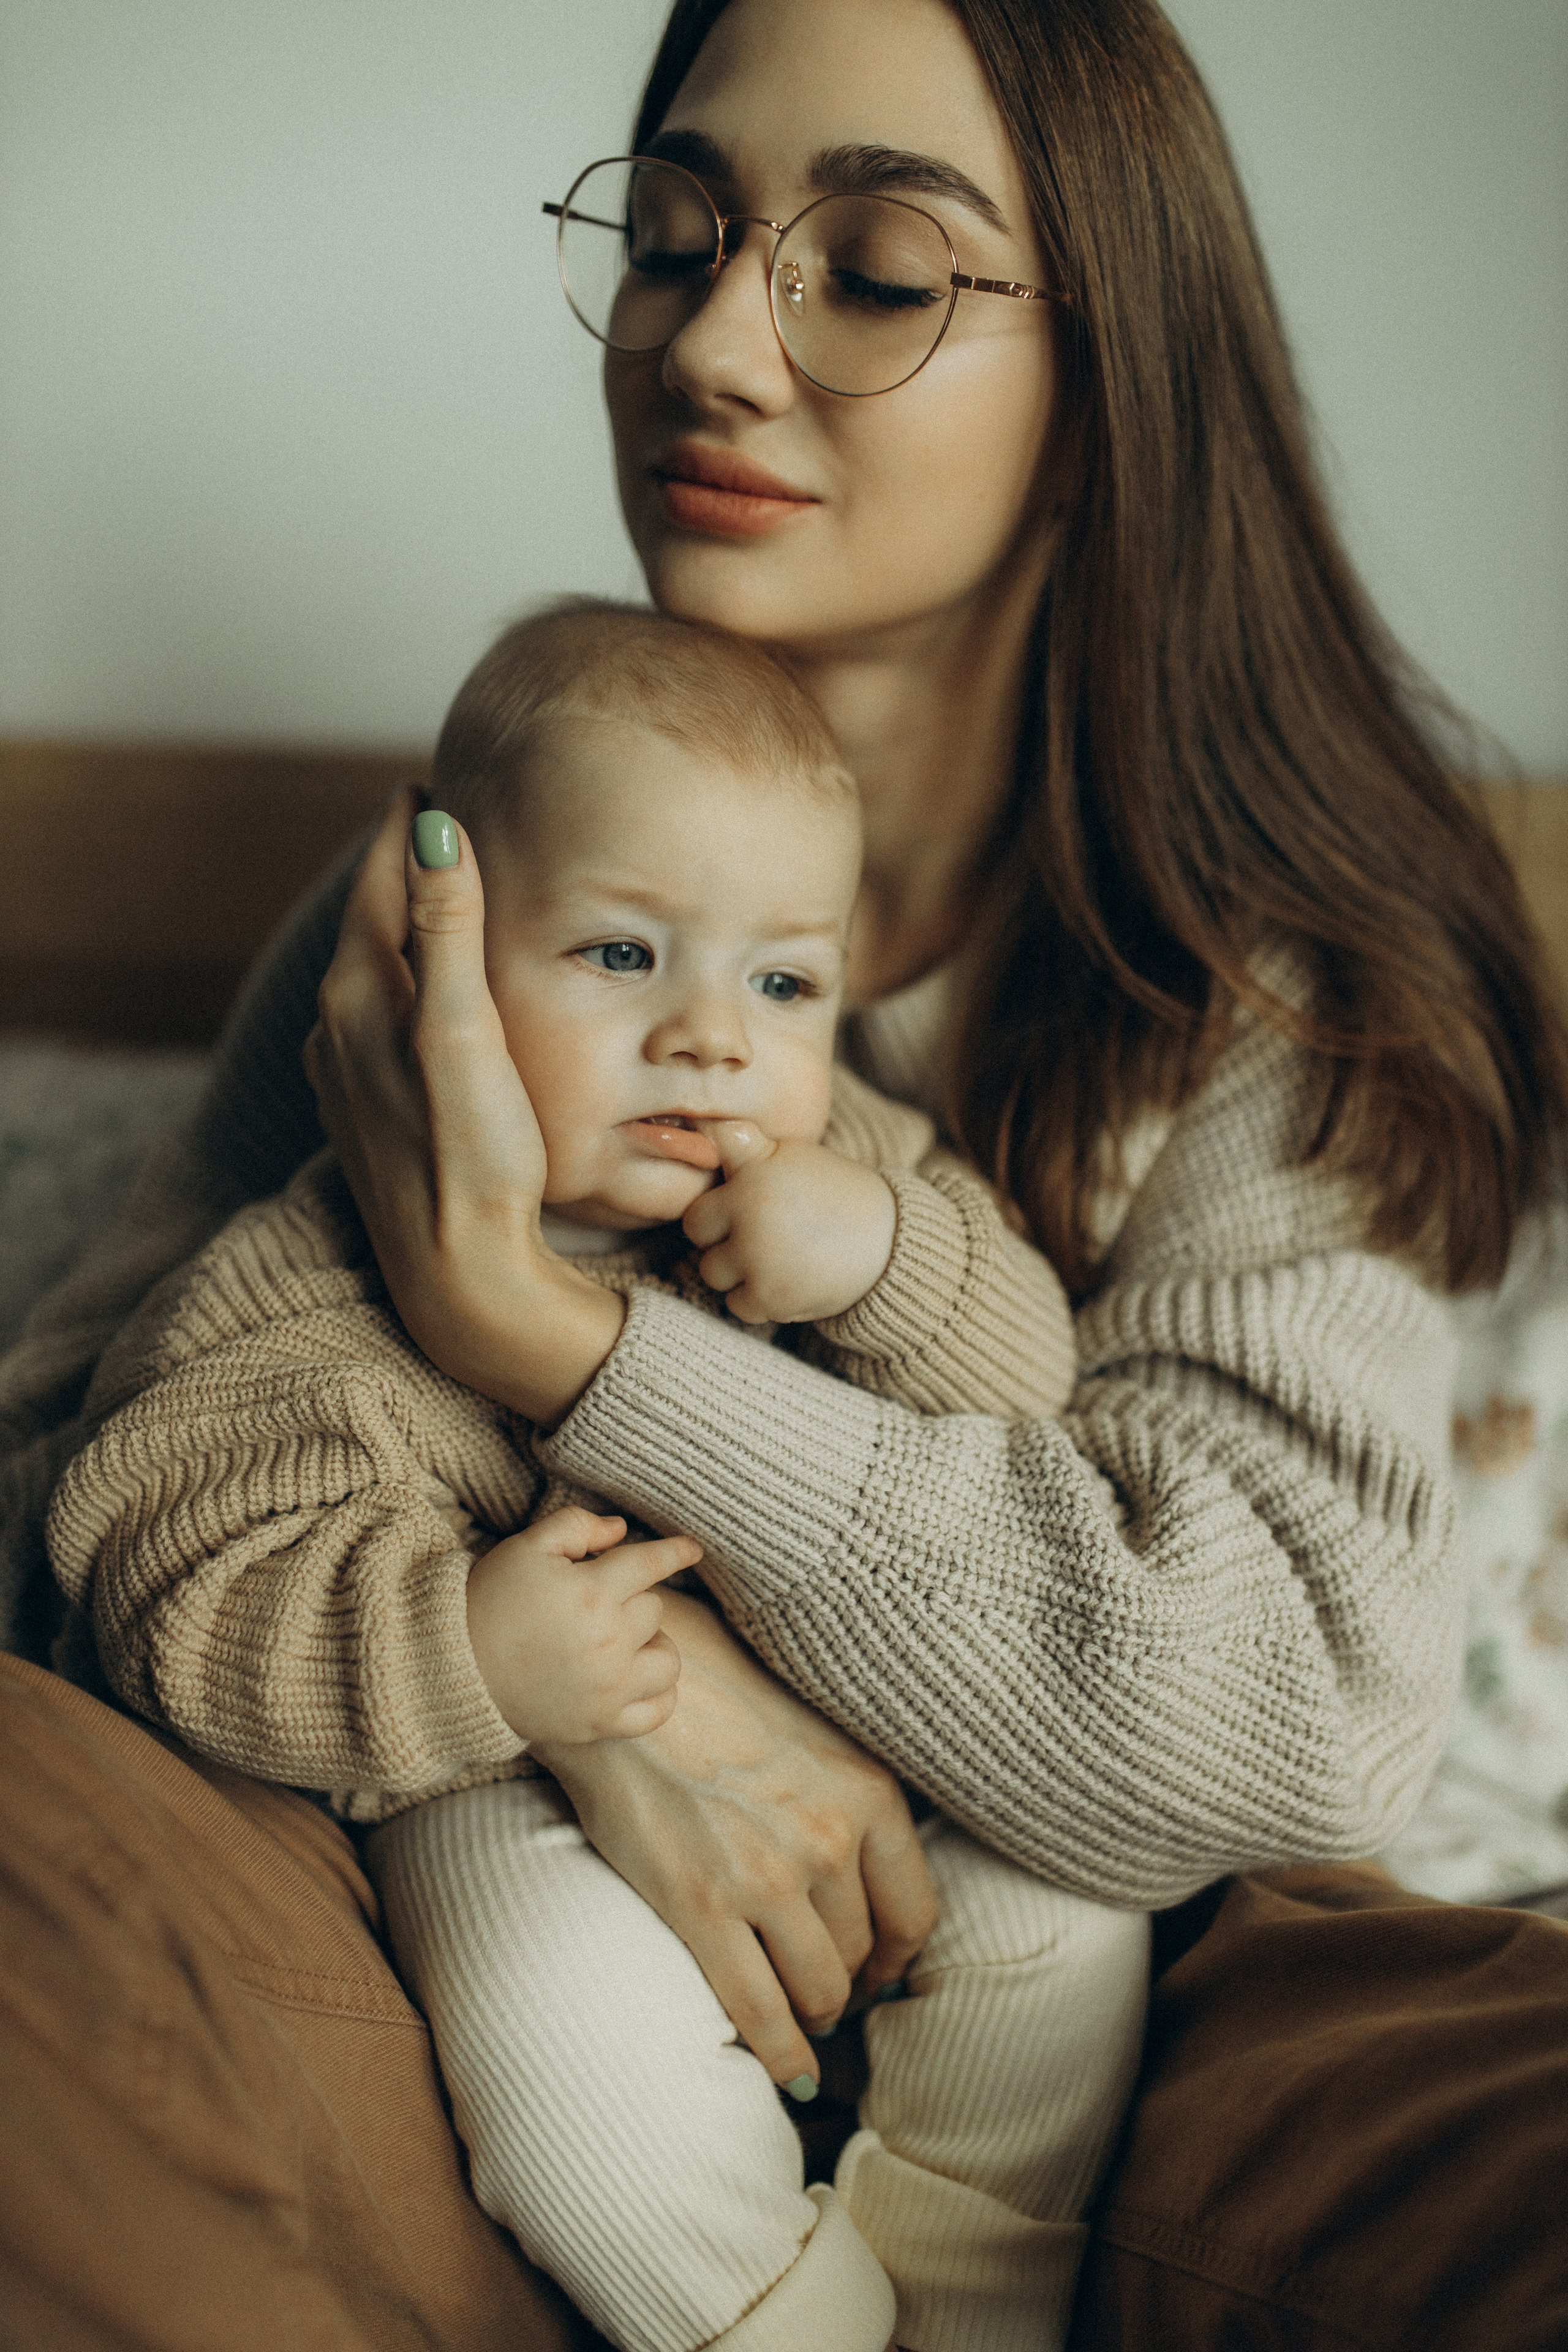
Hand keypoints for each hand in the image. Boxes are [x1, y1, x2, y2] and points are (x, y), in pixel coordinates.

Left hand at [304, 791, 622, 1422]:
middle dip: (400, 872)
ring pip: (369, 974)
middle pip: (369, 923)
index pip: (381, 884)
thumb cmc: (474, 1155)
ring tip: (433, 898)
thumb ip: (448, 927)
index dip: (406, 830)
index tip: (425, 782)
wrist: (457, 1273)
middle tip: (433, 823)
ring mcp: (344, 1075)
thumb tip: (433, 827)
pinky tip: (420, 999)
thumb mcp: (466, 1029)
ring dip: (398, 930)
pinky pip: (373, 1021)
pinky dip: (399, 985)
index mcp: (360, 996)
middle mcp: (335, 1029)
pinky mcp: (363, 1113)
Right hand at [466, 1506, 697, 1743]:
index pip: (651, 1565)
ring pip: (668, 1660)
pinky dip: (659, 1694)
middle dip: (634, 1596)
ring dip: (654, 1643)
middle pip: (654, 1609)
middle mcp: (608, 1642)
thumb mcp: (526, 1548)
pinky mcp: (600, 1723)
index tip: (693, 1548)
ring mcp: (608, 1688)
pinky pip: (658, 1711)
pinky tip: (640, 1678)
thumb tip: (621, 1530)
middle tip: (601, 1599)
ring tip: (625, 1638)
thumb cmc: (490, 1602)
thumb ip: (577, 1527)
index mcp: (591, 1593)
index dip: (676, 1552)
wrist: (454, 1670)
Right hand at [534, 1591, 937, 2089]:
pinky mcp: (700, 1906)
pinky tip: (788, 2074)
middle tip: (827, 1991)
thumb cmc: (717, 1694)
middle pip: (860, 1955)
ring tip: (803, 2020)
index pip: (915, 1912)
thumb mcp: (815, 1733)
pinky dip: (778, 2055)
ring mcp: (765, 1877)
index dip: (897, 1954)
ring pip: (816, 1990)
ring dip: (813, 2017)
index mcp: (867, 1791)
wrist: (626, 1678)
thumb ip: (846, 1801)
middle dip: (847, 1983)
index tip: (879, 1967)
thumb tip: (864, 1880)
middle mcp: (828, 1838)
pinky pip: (756, 2011)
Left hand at [683, 1126, 897, 1324]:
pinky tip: (783, 1279)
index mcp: (751, 1182)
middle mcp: (750, 1221)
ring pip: (714, 1275)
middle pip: (699, 1243)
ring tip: (772, 1256)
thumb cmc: (831, 1192)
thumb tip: (697, 1128)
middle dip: (721, 1240)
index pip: (696, 1212)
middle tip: (759, 1235)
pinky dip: (756, 1299)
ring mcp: (759, 1263)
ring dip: (736, 1271)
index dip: (718, 1213)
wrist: (888, 1240)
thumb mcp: (789, 1156)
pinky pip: (738, 1306)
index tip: (743, 1212)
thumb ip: (741, 1147)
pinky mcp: (773, 1298)